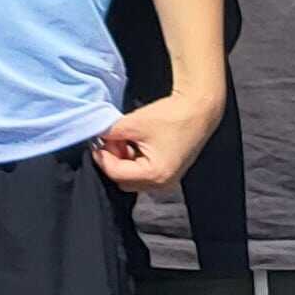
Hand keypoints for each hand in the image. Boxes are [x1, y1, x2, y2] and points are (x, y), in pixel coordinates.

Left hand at [91, 92, 222, 193]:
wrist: (199, 109)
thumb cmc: (170, 116)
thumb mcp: (133, 123)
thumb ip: (110, 133)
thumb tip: (95, 137)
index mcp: (154, 175)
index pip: (115, 173)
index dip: (102, 156)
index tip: (97, 141)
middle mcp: (162, 184)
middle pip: (123, 180)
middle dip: (113, 160)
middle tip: (113, 139)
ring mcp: (167, 181)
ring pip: (132, 177)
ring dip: (123, 160)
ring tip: (126, 138)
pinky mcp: (170, 173)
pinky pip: (143, 173)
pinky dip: (135, 160)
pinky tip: (136, 142)